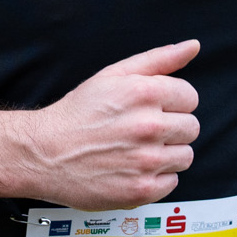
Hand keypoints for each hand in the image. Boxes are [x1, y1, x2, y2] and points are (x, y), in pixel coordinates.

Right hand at [0, 41, 200, 210]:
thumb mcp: (114, 75)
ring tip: (137, 151)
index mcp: (146, 93)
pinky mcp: (141, 190)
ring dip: (166, 154)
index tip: (152, 110)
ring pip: (185, 156)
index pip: (190, 97)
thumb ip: (159, 59)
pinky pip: (172, 182)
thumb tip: (192, 46)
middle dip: (171, 128)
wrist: (44, 153)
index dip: (172, 103)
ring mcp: (146, 161)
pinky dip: (155, 178)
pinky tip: (132, 169)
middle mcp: (149, 126)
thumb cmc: (78, 113)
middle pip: (191, 128)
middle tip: (142, 131)